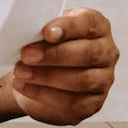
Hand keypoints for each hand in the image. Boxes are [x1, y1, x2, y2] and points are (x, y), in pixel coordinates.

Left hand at [10, 8, 117, 124]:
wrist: (36, 73)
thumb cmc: (44, 45)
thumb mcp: (44, 31)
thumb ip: (43, 29)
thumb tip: (30, 31)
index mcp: (98, 27)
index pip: (89, 23)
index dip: (68, 27)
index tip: (46, 32)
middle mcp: (106, 52)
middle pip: (87, 53)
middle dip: (54, 55)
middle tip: (26, 55)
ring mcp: (103, 80)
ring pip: (81, 80)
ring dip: (46, 76)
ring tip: (21, 72)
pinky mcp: (92, 104)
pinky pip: (71, 102)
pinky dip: (44, 94)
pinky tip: (25, 86)